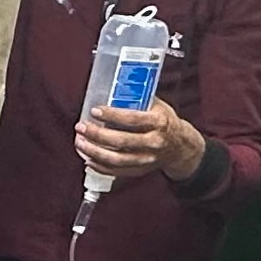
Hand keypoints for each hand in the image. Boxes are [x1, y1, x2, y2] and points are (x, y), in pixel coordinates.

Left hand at [76, 98, 203, 182]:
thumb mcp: (158, 107)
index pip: (132, 119)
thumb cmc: (165, 123)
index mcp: (159, 123)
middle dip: (97, 134)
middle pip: (121, 141)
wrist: (181, 147)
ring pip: (116, 159)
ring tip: (80, 142)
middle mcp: (154, 143)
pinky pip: (117, 171)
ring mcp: (147, 159)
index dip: (111, 115)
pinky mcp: (141, 170)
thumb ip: (138, 99)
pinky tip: (88, 158)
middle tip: (81, 127)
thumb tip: (113, 89)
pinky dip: (100, 166)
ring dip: (94, 152)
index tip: (95, 111)